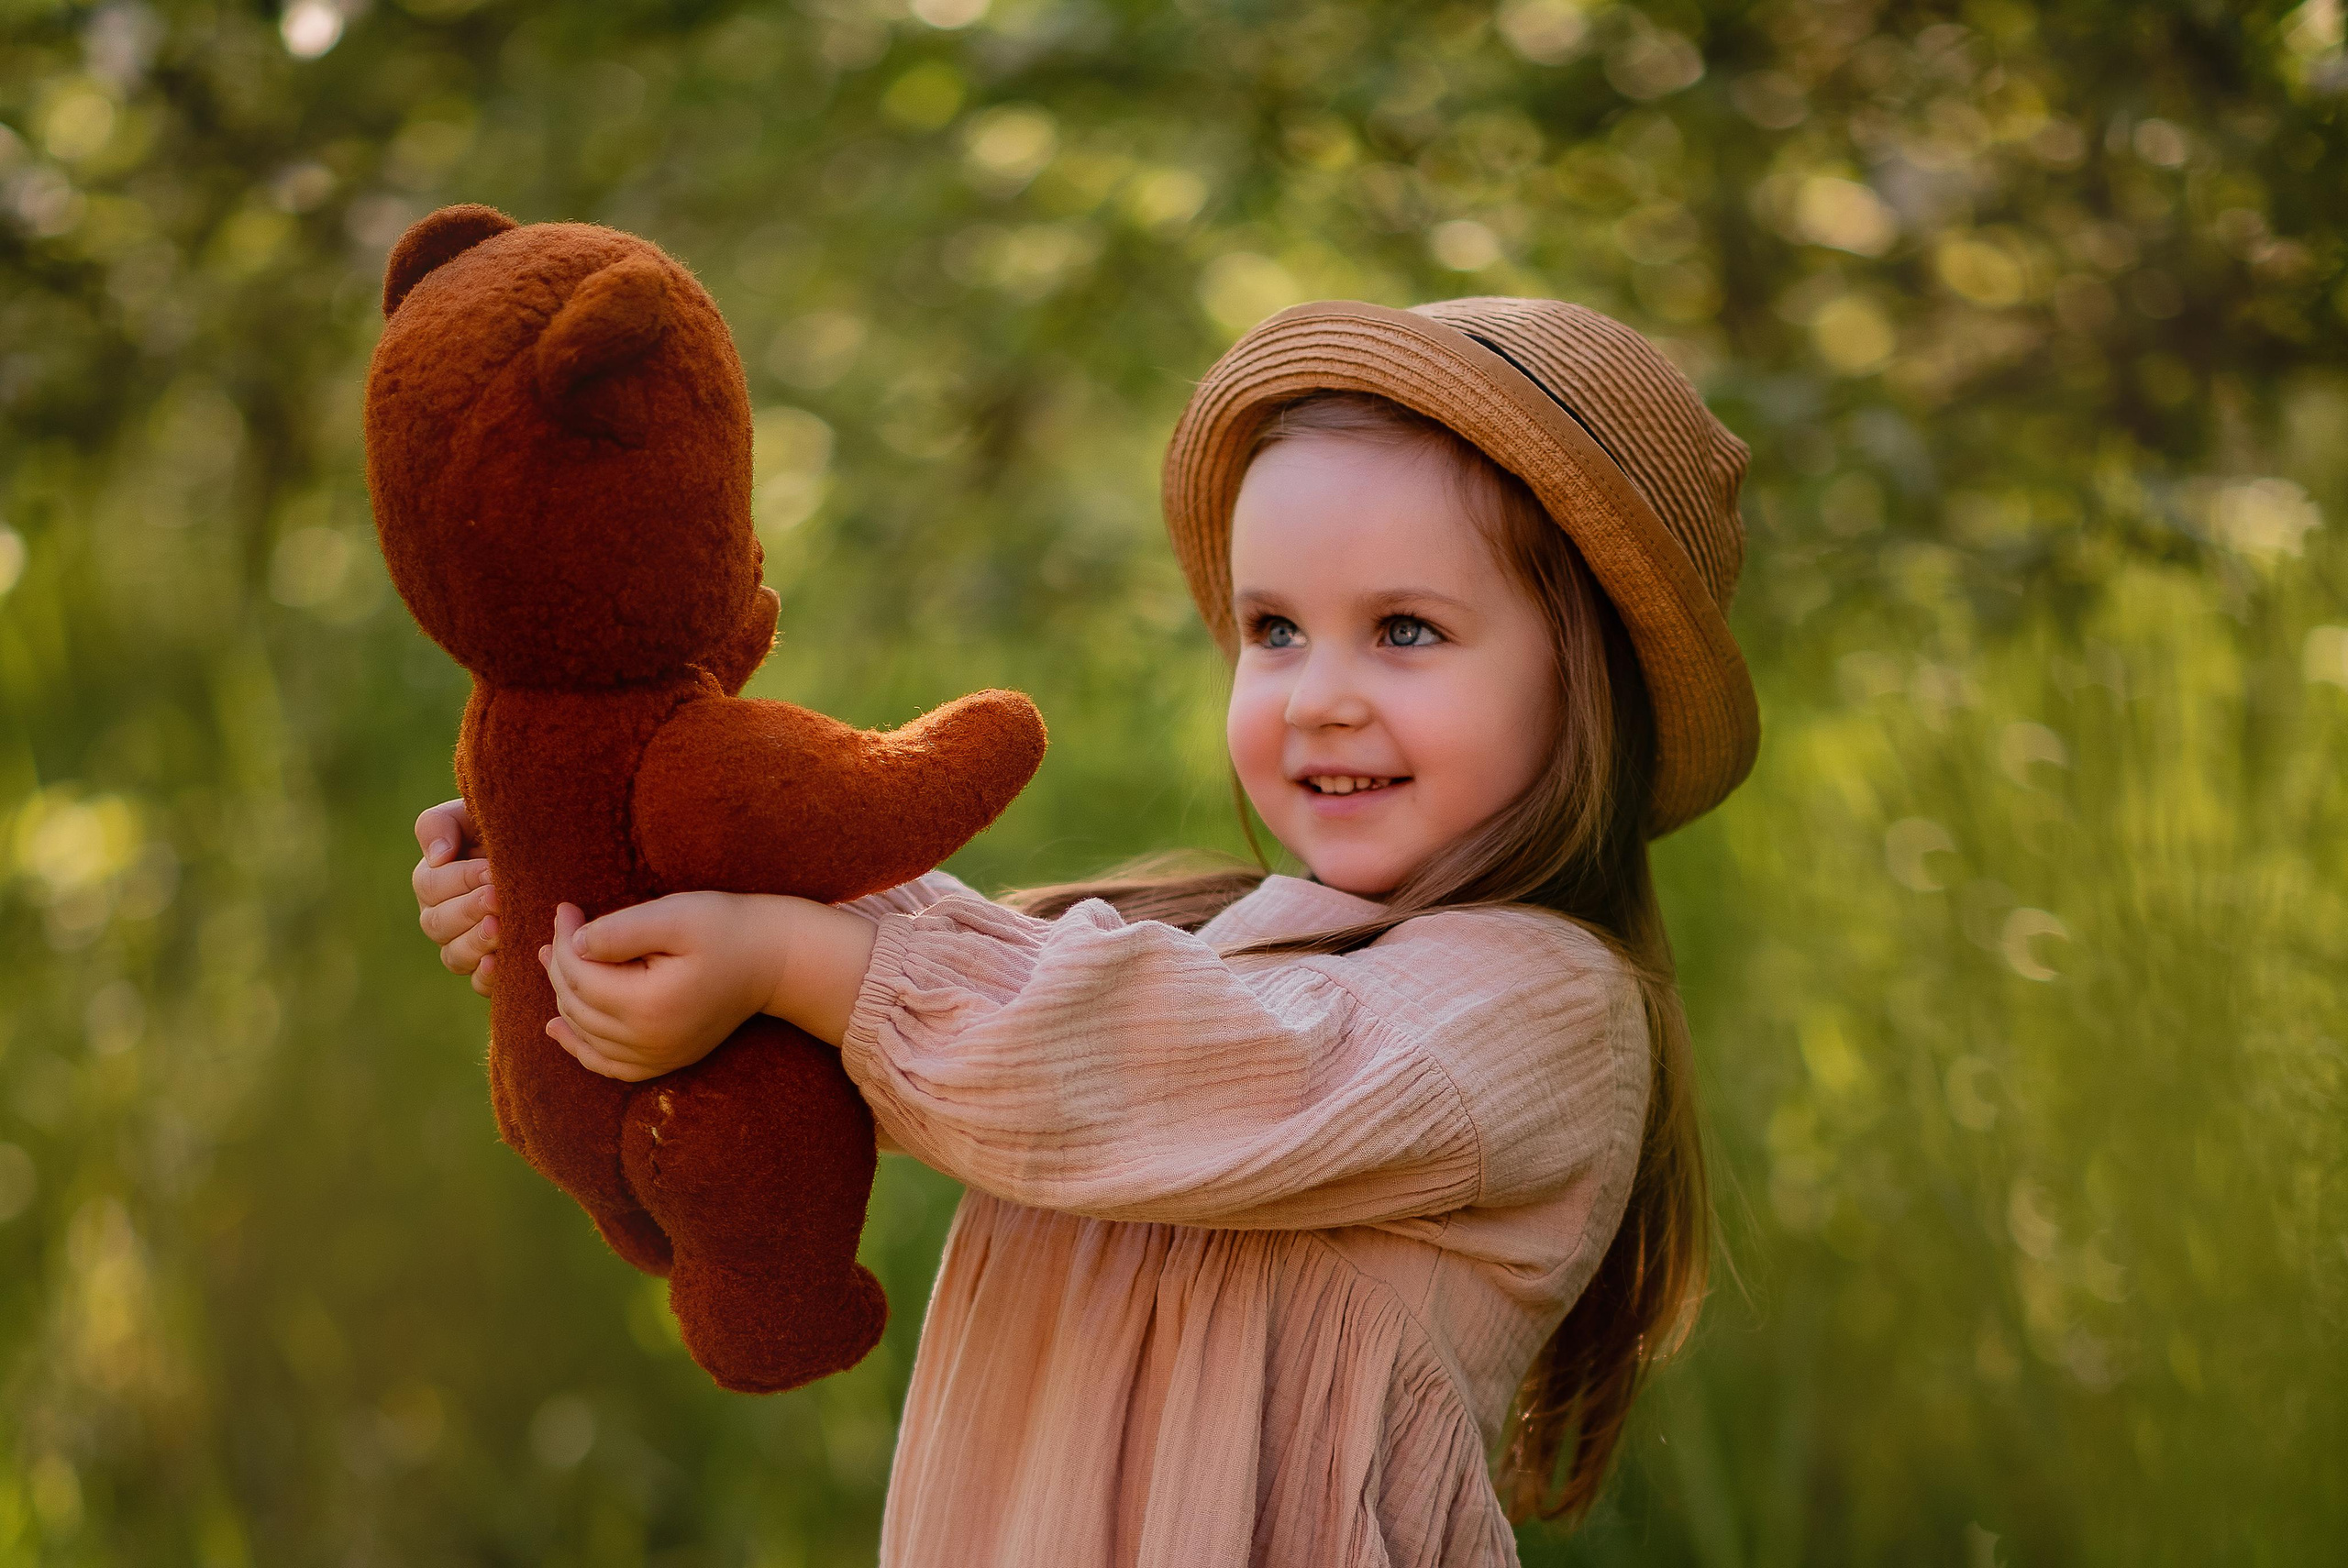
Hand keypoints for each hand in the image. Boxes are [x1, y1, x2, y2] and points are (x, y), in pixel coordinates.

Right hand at [413, 798, 496, 995]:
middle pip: (437, 923)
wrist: (553, 854)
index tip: (490, 870)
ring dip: (475, 943)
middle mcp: (444, 917)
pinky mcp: (492, 968)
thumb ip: (442, 824)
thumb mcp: (474, 815)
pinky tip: (499, 964)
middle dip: (467, 910)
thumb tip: (437, 856)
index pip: (430, 886)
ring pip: (454, 956)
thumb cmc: (511, 829)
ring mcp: (466, 946)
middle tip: (498, 899)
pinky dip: (486, 976)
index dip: (459, 879)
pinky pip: (479, 982)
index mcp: (435, 881)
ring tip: (500, 927)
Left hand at [537, 894, 788, 1082]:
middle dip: (559, 964)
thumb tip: (572, 943)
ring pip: (585, 1033)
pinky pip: (608, 1065)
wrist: (776, 962)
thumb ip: (621, 930)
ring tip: (553, 959)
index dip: (563, 939)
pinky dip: (579, 1048)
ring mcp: (658, 1057)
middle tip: (559, 927)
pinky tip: (557, 1028)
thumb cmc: (728, 929)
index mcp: (649, 1005)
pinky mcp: (666, 1061)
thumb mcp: (675, 915)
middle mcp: (649, 1041)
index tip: (564, 908)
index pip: (580, 975)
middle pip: (577, 1004)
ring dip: (562, 996)